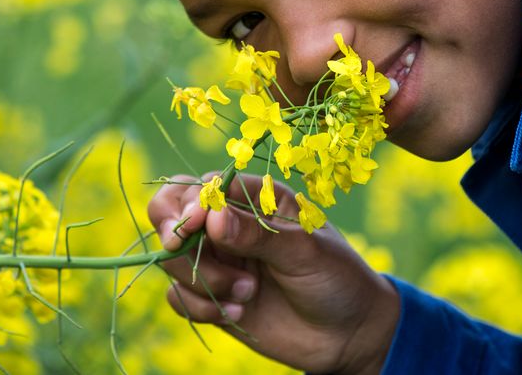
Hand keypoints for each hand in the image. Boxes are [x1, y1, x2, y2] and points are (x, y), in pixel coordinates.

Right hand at [150, 173, 399, 373]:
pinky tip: (238, 313)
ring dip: (202, 279)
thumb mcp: (305, 251)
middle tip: (177, 246)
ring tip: (247, 294)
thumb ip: (258, 235)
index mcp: (258, 199)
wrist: (348, 335)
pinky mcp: (213, 297)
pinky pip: (179, 297)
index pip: (205, 187)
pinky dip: (200, 307)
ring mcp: (220, 262)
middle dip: (173, 232)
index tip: (189, 225)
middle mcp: (231, 226)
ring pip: (173, 259)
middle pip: (173, 214)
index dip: (189, 202)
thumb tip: (212, 217)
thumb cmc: (337, 279)